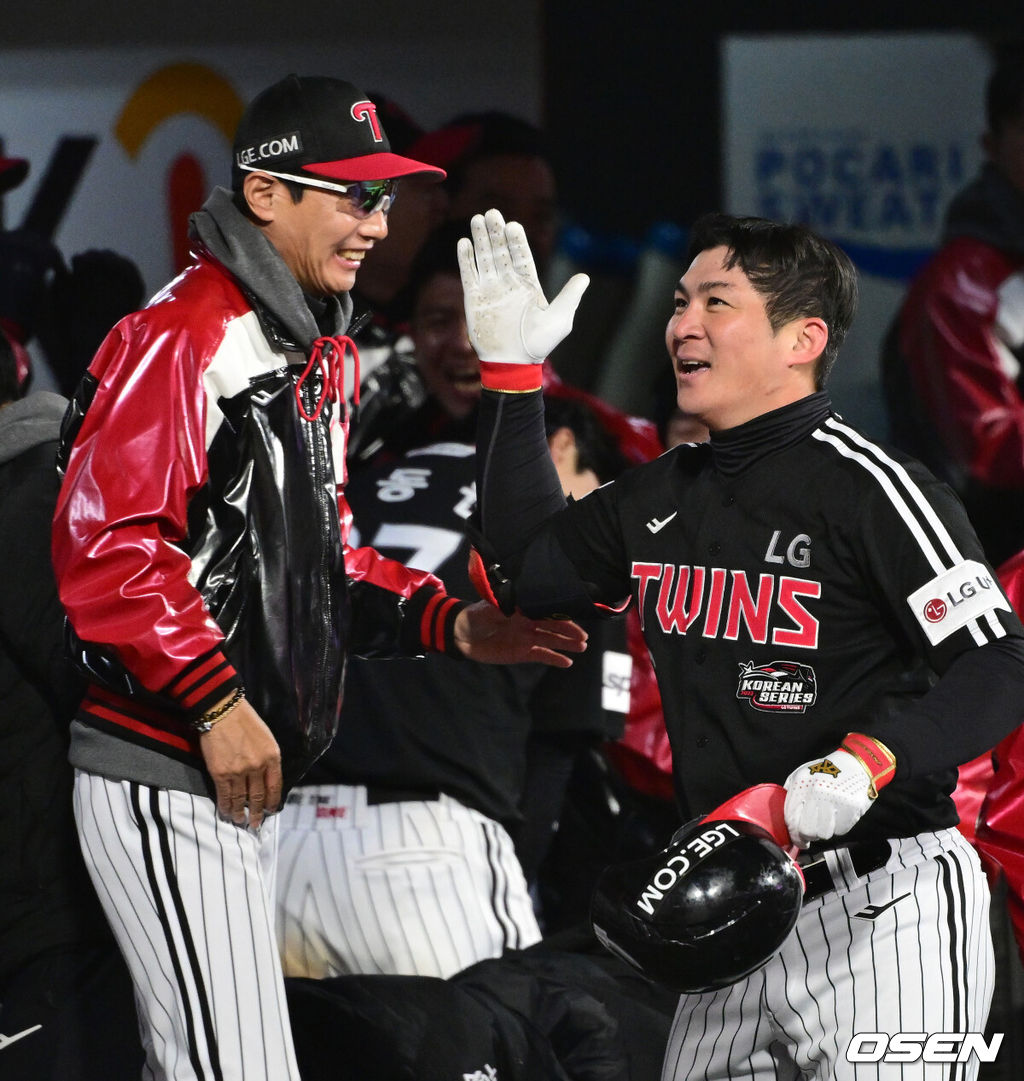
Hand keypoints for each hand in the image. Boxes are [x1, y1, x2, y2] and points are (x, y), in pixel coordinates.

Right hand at [198, 697, 282, 828]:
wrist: (222, 711)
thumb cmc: (245, 721)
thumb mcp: (266, 738)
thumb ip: (268, 758)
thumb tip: (266, 777)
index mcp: (272, 756)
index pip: (275, 786)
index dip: (272, 801)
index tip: (270, 810)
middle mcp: (258, 766)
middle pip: (258, 796)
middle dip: (257, 812)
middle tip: (255, 823)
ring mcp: (239, 771)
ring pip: (240, 799)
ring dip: (240, 813)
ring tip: (240, 821)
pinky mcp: (221, 773)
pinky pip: (224, 795)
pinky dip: (226, 806)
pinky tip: (226, 812)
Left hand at [453, 600, 587, 666]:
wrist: (462, 634)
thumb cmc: (477, 615)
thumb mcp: (492, 606)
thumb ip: (509, 605)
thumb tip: (523, 600)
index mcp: (524, 609)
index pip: (548, 611)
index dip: (562, 614)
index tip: (576, 616)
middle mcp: (529, 622)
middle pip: (554, 626)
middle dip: (570, 631)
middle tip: (584, 637)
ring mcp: (527, 638)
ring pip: (552, 641)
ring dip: (566, 644)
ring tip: (581, 647)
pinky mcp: (523, 653)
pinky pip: (542, 655)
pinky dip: (554, 659)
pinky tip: (567, 662)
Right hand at [457, 208, 589, 363]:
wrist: (512, 363)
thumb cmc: (538, 344)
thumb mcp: (559, 319)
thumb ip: (570, 296)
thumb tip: (584, 277)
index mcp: (528, 285)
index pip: (521, 256)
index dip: (516, 240)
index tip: (513, 225)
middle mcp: (508, 284)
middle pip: (501, 252)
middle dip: (496, 232)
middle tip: (492, 213)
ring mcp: (490, 290)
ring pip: (485, 258)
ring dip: (481, 239)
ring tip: (477, 219)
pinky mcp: (473, 300)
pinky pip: (468, 275)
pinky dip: (466, 259)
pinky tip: (464, 242)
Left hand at [783, 734, 895, 847]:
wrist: (855, 763)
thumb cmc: (825, 771)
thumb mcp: (802, 775)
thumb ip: (792, 794)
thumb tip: (785, 818)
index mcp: (801, 784)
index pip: (791, 818)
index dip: (793, 834)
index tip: (797, 840)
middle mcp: (816, 791)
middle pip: (806, 830)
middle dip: (808, 836)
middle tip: (812, 834)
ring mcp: (834, 799)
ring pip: (823, 834)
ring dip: (824, 831)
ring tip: (826, 820)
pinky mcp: (851, 807)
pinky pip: (840, 830)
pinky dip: (839, 827)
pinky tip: (839, 815)